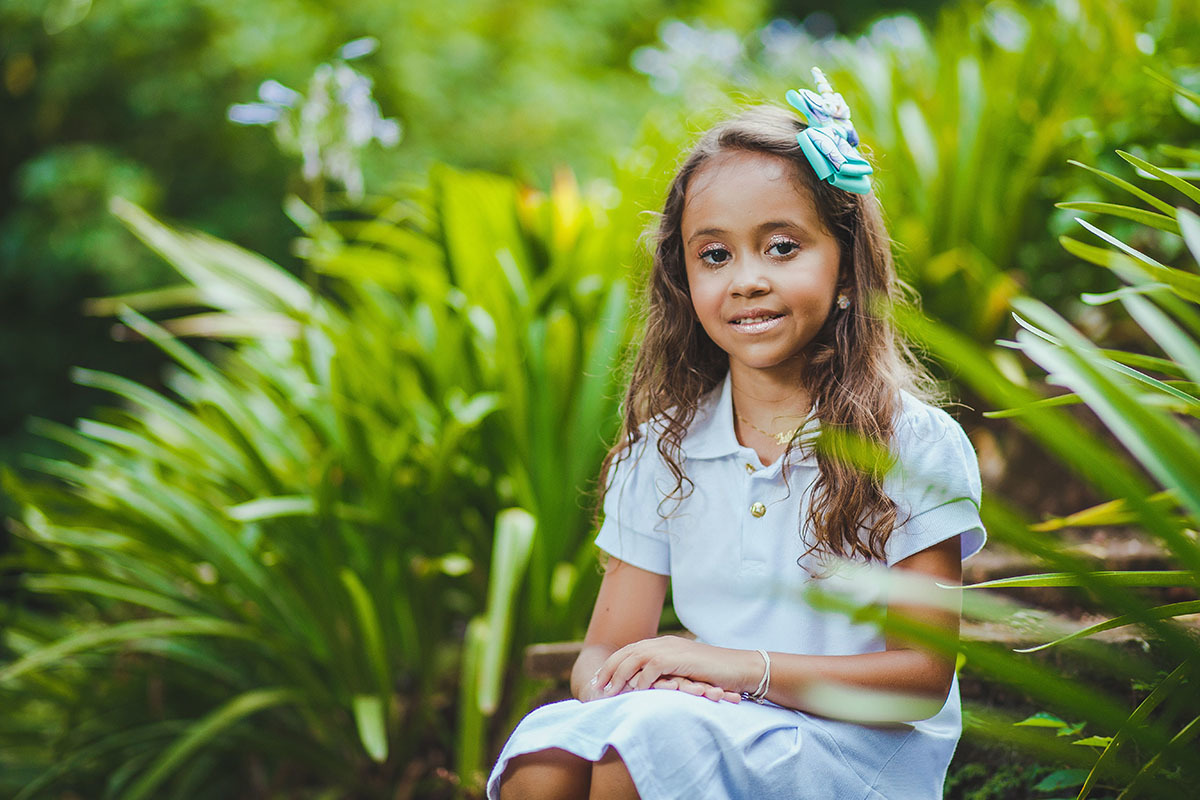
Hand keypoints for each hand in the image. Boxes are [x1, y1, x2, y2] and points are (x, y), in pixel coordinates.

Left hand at [592, 635, 750, 699]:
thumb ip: (668, 675)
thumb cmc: (716, 675)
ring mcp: (671, 649)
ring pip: (635, 658)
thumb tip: (652, 687)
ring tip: (608, 692)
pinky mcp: (678, 658)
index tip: (599, 680)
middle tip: (595, 687)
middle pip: (627, 653)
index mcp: (664, 645)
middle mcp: (664, 643)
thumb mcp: (686, 674)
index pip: (631, 651)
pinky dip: (640, 680)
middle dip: (609, 669)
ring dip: (619, 676)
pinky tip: (632, 692)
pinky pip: (651, 668)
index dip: (613, 665)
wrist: (740, 668)